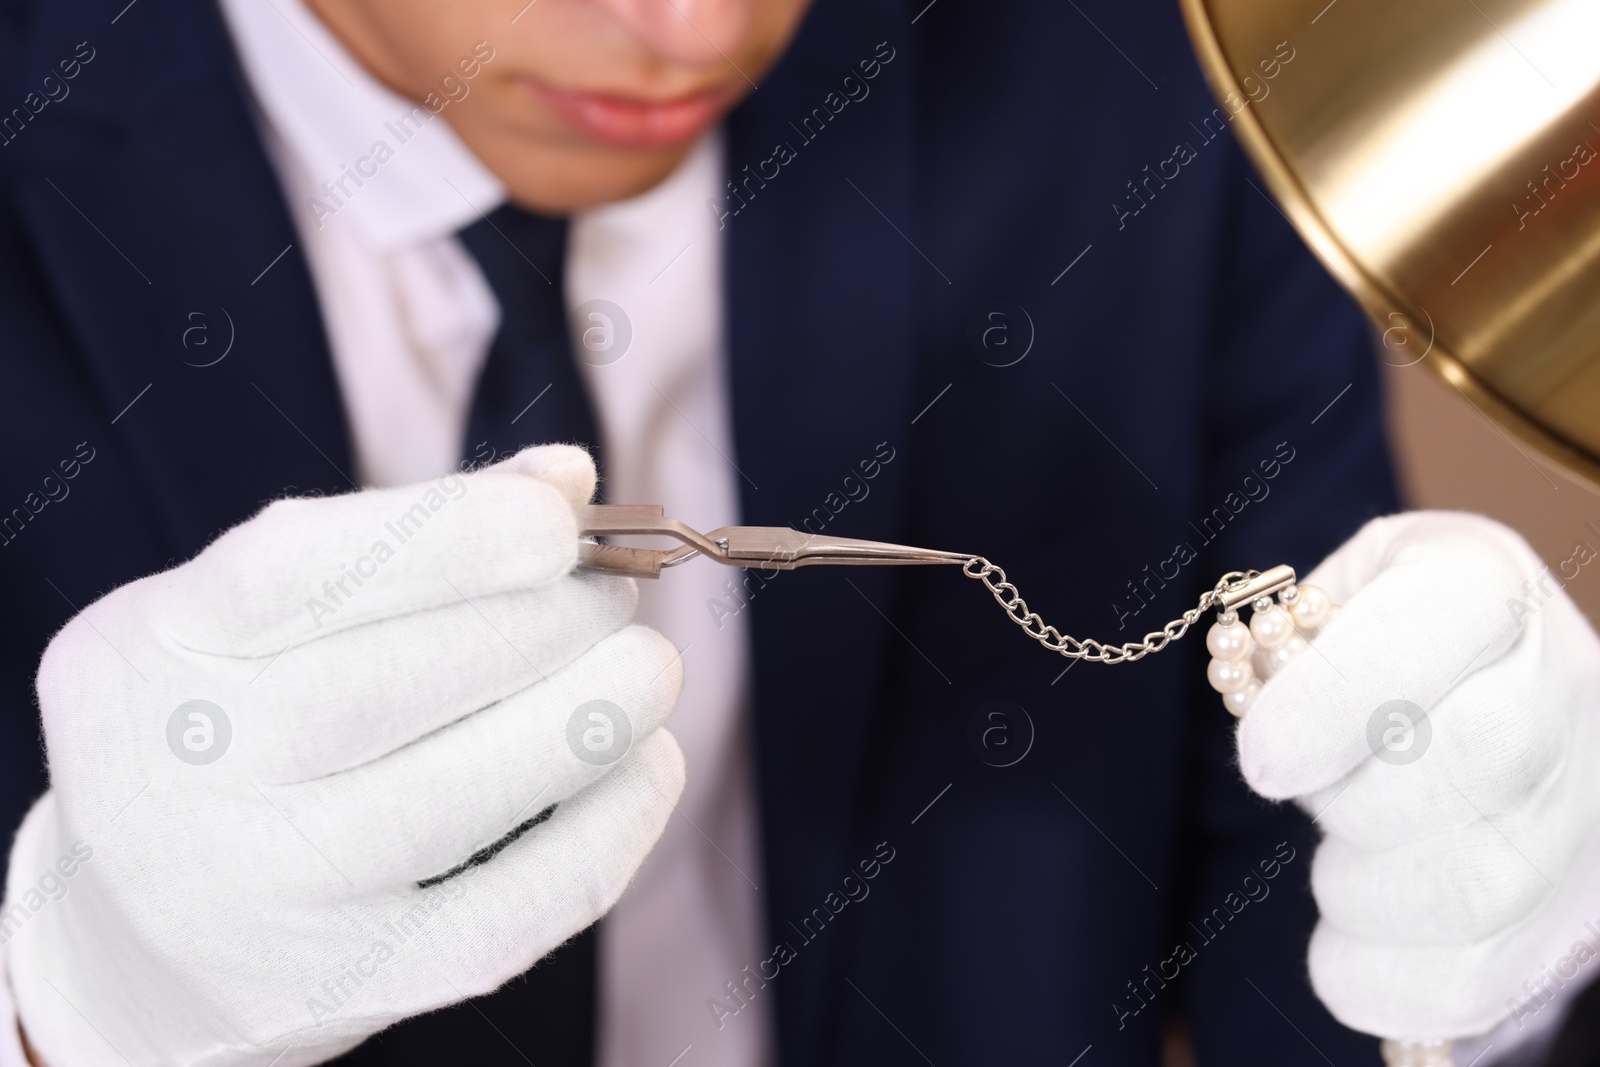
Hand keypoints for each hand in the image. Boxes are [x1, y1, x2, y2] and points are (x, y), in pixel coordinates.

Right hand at [3, 445, 685, 1066]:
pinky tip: (646, 764)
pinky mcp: (356, 983)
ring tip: (644, 669)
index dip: (446, 536)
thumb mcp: (248, 613)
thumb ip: (402, 535)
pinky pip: (510, 911)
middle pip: (386, 683)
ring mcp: (270, 893)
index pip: (293, 573)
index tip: (559, 515)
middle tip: (617, 594)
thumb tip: (568, 479)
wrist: (128, 942)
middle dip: (540, 623)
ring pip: (453, 799)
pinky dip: (608, 828)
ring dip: (588, 717)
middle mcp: (195, 774)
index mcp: (154, 649)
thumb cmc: (228, 727)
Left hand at [1236, 511, 1599, 1042]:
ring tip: (1339, 869)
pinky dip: (1383, 979)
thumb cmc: (1377, 651)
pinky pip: (1476, 978)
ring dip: (1365, 894)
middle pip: (1475, 761)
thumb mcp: (1337, 597)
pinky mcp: (1575, 910)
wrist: (1485, 708)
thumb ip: (1294, 634)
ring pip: (1481, 884)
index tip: (1262, 759)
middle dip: (1354, 802)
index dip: (1338, 697)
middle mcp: (1567, 689)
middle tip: (1306, 800)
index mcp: (1488, 590)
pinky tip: (1349, 945)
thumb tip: (1257, 692)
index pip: (1441, 620)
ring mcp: (1586, 806)